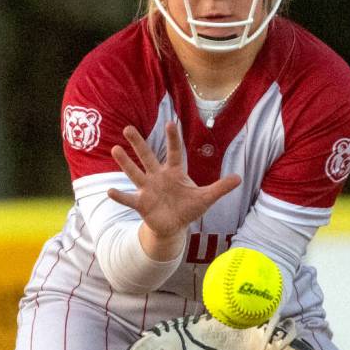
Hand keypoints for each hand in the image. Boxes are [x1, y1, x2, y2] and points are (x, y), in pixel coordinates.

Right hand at [108, 123, 241, 248]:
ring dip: (126, 163)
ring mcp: (148, 189)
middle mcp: (158, 177)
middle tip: (128, 128)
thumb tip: (239, 178)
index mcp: (174, 172)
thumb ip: (220, 188)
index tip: (171, 123)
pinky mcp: (142, 204)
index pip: (174, 152)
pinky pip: (129, 199)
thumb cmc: (188, 208)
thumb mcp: (206, 198)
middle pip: (147, 157)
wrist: (174, 226)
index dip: (173, 139)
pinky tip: (110, 190)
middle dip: (138, 143)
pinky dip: (120, 196)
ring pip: (135, 173)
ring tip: (115, 149)